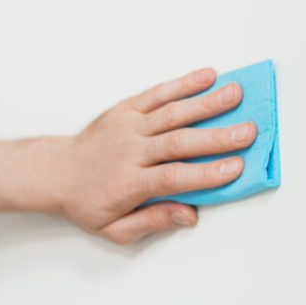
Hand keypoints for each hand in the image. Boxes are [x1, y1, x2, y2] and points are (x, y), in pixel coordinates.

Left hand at [44, 67, 257, 246]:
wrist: (56, 172)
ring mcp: (128, 126)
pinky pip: (156, 94)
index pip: (173, 177)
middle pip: (178, 142)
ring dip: (206, 103)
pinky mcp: (126, 108)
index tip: (235, 168)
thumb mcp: (113, 228)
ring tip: (237, 94)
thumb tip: (188, 215)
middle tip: (249, 131)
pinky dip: (182, 84)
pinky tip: (208, 76)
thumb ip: (152, 222)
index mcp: (129, 183)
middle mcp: (130, 151)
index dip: (205, 173)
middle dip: (216, 137)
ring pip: (171, 113)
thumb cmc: (88, 202)